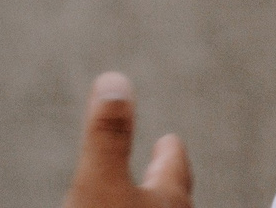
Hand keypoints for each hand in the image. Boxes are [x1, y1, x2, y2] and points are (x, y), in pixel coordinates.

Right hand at [61, 73, 191, 207]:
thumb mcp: (101, 184)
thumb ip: (107, 136)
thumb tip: (113, 79)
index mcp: (169, 198)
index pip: (174, 164)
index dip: (169, 150)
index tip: (169, 138)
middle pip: (172, 193)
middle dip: (162, 177)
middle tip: (162, 164)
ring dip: (148, 204)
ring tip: (142, 199)